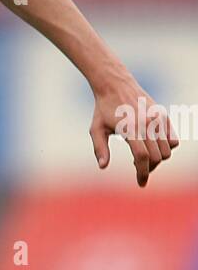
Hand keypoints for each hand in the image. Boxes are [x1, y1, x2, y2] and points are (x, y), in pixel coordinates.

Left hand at [89, 73, 178, 187]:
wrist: (116, 85)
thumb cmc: (103, 109)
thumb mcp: (96, 129)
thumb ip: (100, 149)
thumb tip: (103, 166)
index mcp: (131, 128)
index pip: (142, 158)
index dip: (142, 174)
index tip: (141, 184)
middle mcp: (147, 123)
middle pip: (157, 157)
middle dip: (148, 168)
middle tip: (136, 167)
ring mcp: (157, 119)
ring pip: (168, 150)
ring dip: (158, 159)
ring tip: (142, 156)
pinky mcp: (163, 115)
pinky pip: (173, 139)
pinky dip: (166, 147)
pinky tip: (152, 147)